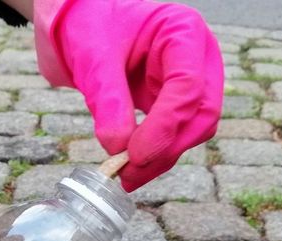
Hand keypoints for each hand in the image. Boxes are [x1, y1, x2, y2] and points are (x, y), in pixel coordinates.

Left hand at [34, 0, 223, 189]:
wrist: (81, 23)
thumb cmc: (90, 25)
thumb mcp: (93, 56)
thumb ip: (108, 99)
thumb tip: (118, 147)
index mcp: (184, 32)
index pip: (189, 86)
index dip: (165, 126)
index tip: (134, 154)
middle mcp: (197, 58)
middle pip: (201, 114)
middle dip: (168, 148)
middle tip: (131, 173)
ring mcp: (191, 83)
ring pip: (193, 130)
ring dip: (162, 157)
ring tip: (126, 176)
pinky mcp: (175, 104)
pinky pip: (175, 135)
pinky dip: (155, 154)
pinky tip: (130, 168)